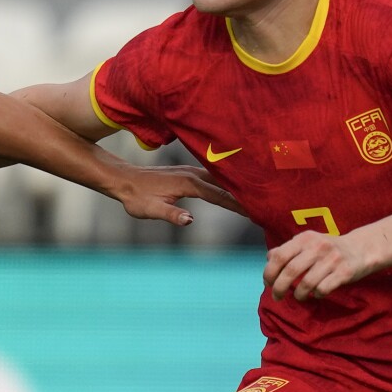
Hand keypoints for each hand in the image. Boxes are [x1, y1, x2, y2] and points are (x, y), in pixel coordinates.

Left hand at [115, 164, 244, 225]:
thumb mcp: (151, 210)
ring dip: (238, 185)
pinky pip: (214, 176)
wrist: (124, 180)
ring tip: (256, 195)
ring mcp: (192, 170)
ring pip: (221, 178)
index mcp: (189, 184)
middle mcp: (194, 174)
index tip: (257, 212)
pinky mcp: (188, 172)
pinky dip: (227, 181)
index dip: (239, 204)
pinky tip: (234, 186)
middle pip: (226, 184)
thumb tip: (190, 221)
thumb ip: (171, 215)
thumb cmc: (136, 198)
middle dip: (245, 193)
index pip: (220, 195)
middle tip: (266, 203)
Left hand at [263, 230, 373, 300]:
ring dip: (299, 294)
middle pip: (291, 271)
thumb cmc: (328, 248)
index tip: (267, 283)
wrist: (361, 249)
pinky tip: (316, 294)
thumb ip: (288, 249)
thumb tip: (268, 258)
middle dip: (279, 288)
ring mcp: (332, 259)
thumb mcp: (307, 243)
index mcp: (305, 238)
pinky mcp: (344, 272)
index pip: (280, 256)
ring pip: (307, 283)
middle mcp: (317, 247)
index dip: (269, 272)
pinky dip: (316, 295)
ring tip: (298, 297)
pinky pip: (324, 289)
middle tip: (277, 297)